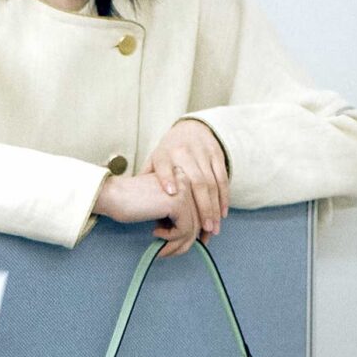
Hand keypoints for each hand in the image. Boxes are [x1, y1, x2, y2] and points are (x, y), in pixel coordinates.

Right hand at [93, 166, 204, 256]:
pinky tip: (155, 233)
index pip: (201, 212)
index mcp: (186, 181)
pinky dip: (170, 239)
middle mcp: (189, 182)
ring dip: (177, 245)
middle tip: (168, 252)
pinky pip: (183, 231)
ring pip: (193, 229)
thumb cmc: (133, 204)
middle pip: (200, 221)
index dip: (196, 234)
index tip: (182, 247)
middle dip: (185, 243)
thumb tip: (202, 236)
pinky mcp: (178, 203)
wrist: (113, 195)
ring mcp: (184, 191)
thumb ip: (181, 216)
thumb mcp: (163, 208)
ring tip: (162, 250)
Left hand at [146, 120, 228, 245]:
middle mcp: (184, 152)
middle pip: (196, 181)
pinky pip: (222, 178)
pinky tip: (222, 213)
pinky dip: (223, 197)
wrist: (191, 128)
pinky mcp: (217, 155)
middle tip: (204, 229)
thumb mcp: (154, 160)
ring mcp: (203, 153)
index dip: (167, 178)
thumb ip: (147, 179)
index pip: (164, 165)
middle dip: (202, 207)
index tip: (171, 193)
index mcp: (164, 154)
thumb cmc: (169, 153)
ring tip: (212, 228)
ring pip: (211, 183)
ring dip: (214, 207)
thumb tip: (133, 203)